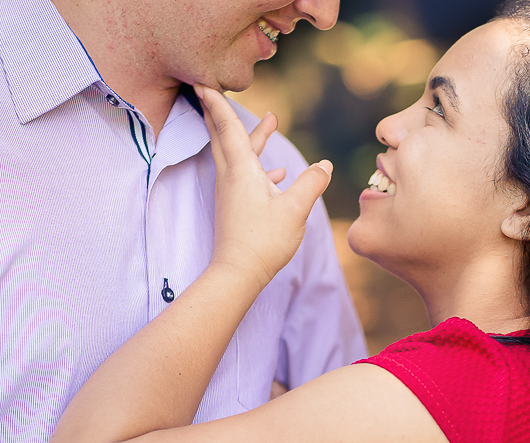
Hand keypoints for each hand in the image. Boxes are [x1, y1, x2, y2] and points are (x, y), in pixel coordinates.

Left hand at [195, 84, 332, 289]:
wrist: (237, 273)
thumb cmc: (263, 241)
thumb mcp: (295, 210)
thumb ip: (312, 183)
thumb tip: (325, 165)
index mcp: (242, 170)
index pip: (228, 127)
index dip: (217, 103)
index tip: (203, 81)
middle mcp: (231, 177)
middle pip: (223, 137)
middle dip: (222, 113)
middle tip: (213, 91)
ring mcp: (231, 192)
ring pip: (236, 156)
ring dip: (248, 138)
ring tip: (269, 124)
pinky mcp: (235, 207)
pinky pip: (245, 176)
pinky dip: (258, 166)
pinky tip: (277, 174)